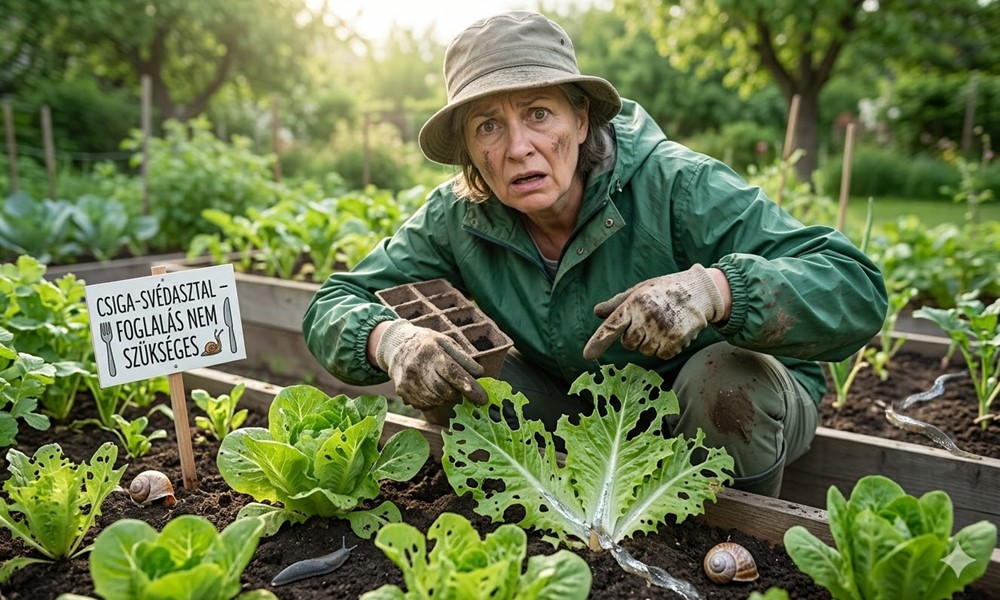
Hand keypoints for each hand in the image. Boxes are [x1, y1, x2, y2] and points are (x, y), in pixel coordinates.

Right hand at [375, 320, 487, 409]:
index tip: (483, 399)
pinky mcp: (402, 392)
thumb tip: (480, 374)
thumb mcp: (445, 342)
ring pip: (436, 400)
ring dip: (445, 396)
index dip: (470, 387)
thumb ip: (463, 358)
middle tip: (457, 384)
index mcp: (431, 351)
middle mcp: (417, 367)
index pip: (454, 373)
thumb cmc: (427, 344)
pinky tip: (431, 388)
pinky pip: (425, 405)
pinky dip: (433, 400)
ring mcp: (408, 381)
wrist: (396, 346)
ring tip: (441, 383)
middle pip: (446, 391)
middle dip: (457, 391)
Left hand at [583, 264, 724, 360]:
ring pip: (645, 351)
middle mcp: (646, 317)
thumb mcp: (640, 290)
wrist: (699, 291)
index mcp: (634, 302)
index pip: (612, 325)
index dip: (598, 342)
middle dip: (635, 336)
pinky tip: (673, 331)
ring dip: (651, 343)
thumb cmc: (664, 290)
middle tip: (649, 321)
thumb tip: (597, 312)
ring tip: (663, 324)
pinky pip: (661, 355)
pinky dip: (665, 347)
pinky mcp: (676, 340)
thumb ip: (618, 304)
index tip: (587, 356)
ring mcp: (662, 329)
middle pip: (628, 343)